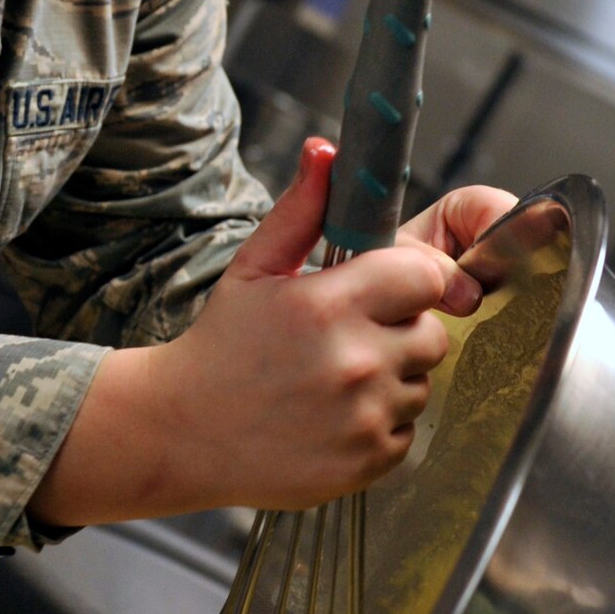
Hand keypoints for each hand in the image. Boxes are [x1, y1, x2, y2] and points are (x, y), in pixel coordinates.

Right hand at [34, 142, 511, 525]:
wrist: (180, 433)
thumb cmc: (218, 348)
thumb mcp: (252, 270)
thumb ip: (301, 212)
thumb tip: (327, 151)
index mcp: (329, 304)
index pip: (427, 278)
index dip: (409, 282)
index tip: (383, 293)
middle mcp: (355, 361)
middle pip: (434, 334)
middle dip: (401, 331)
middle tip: (348, 340)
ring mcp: (363, 417)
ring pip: (422, 384)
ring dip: (392, 380)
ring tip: (334, 382)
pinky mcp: (366, 462)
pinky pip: (407, 432)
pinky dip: (380, 425)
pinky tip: (333, 418)